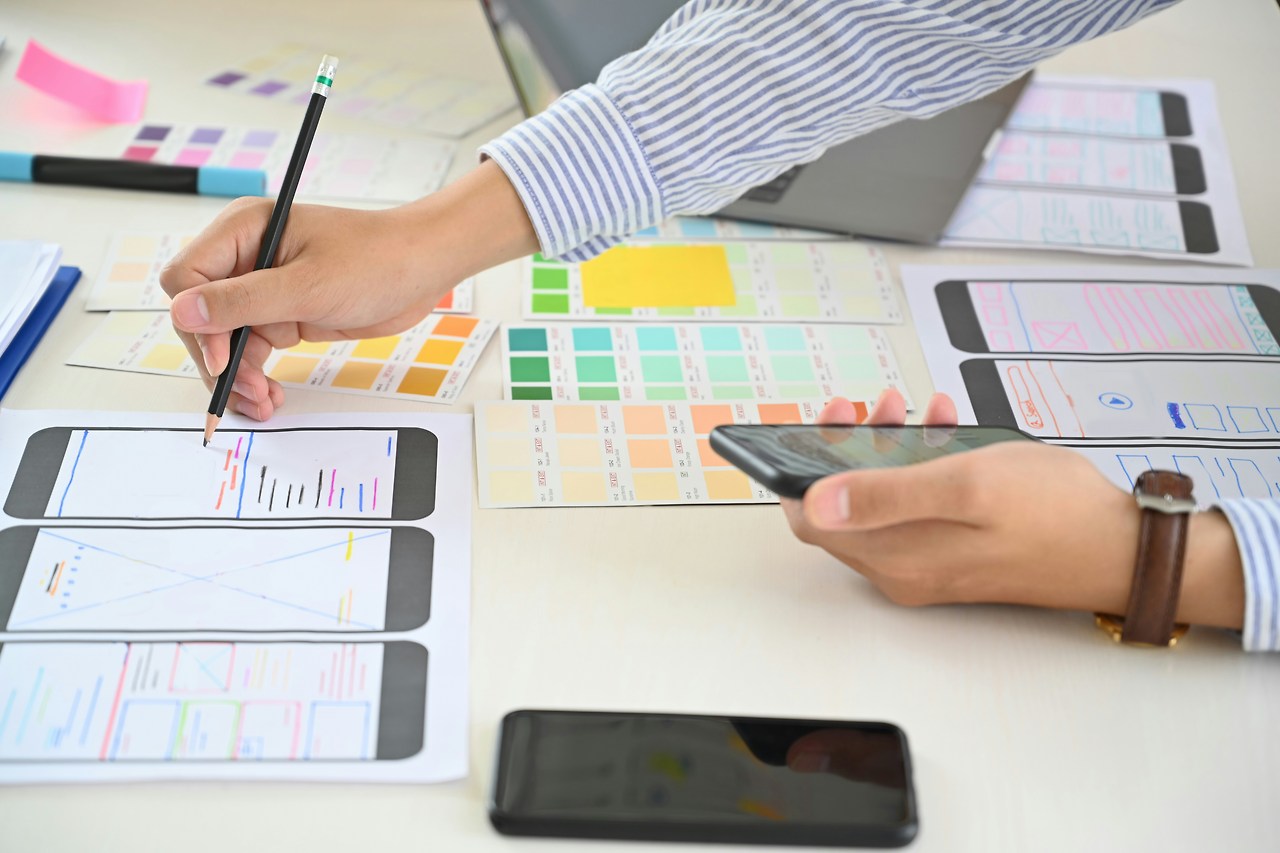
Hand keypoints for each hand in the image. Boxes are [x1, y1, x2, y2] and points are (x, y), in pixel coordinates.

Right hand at [160, 160, 536, 418]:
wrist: (422, 270)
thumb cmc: (377, 260)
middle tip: (246, 391)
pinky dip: (256, 375)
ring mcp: (264, 287)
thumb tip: (184, 312)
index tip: (223, 356)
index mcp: (243, 230)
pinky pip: (253, 349)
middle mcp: (246, 256)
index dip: (198, 322)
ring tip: (263, 402)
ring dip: (239, 375)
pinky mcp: (284, 312)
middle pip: (203, 316)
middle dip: (221, 358)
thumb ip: (243, 301)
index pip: (187, 279)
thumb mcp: (308, 285)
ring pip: (227, 340)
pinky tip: (269, 395)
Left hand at [782, 390, 1244, 628]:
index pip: (812, 521)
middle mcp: (905, 569)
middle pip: (845, 507)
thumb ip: (887, 494)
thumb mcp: (966, 486)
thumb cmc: (1056, 515)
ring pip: (882, 501)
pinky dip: (922, 464)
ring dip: (889, 448)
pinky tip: (945, 431)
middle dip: (850, 448)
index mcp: (897, 558)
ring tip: (914, 411)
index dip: (805, 471)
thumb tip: (817, 501)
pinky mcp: (955, 553)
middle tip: (868, 406)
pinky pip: (916, 506)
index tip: (819, 426)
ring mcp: (930, 563)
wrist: (1125, 549)